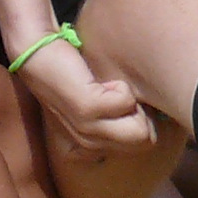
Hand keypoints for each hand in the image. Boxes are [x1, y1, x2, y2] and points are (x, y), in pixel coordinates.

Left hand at [15, 35, 154, 155]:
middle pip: (145, 141)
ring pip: (140, 129)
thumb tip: (160, 114)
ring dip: (131, 102)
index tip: (119, 103)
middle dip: (141, 114)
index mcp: (90, 147)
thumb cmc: (73, 71)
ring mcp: (86, 129)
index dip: (140, 120)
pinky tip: (100, 81)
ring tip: (108, 88)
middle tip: (116, 94)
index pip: (140, 146)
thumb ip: (121, 115)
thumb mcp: (96, 101)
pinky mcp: (86, 109)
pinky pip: (127, 100)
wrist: (38, 51)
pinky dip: (120, 86)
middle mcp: (87, 143)